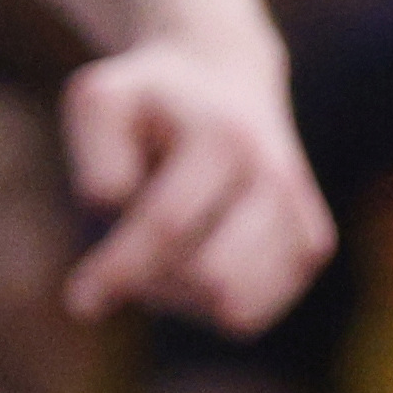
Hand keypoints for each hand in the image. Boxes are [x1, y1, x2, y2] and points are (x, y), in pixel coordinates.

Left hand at [59, 25, 335, 335]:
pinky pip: (251, 314)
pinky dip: (212, 304)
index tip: (79, 303)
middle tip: (127, 253)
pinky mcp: (312, 246)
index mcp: (223, 138)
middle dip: (155, 283)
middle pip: (211, 278)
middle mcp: (275, 176)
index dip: (119, 270)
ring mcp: (303, 211)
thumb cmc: (147, 99)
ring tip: (165, 248)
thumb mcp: (99, 100)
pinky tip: (196, 259)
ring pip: (235, 307)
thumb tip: (121, 210)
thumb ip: (97, 157)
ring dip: (184, 296)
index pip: (168, 225)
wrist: (226, 77)